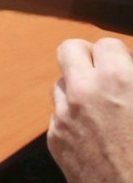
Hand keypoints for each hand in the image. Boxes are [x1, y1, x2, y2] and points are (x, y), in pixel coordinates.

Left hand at [48, 38, 132, 182]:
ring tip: (101, 108)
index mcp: (117, 80)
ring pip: (61, 84)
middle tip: (102, 71)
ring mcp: (64, 115)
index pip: (106, 44)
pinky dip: (73, 118)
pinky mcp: (55, 138)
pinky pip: (59, 115)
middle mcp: (84, 92)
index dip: (119, 56)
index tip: (125, 68)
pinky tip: (95, 134)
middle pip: (68, 49)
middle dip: (86, 57)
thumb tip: (127, 67)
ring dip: (78, 89)